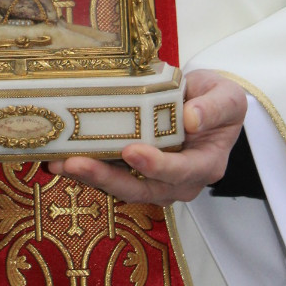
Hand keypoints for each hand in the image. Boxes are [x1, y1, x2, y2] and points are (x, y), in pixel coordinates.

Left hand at [47, 70, 246, 204]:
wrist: (206, 105)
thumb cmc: (217, 101)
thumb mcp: (228, 96)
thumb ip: (215, 107)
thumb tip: (192, 118)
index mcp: (205, 165)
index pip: (181, 172)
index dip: (156, 166)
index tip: (132, 151)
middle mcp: (178, 181)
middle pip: (141, 189)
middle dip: (106, 178)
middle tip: (76, 163)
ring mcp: (154, 180)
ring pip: (120, 186)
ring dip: (88, 176)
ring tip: (58, 162)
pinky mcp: (133, 171)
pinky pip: (110, 174)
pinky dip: (85, 168)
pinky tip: (58, 157)